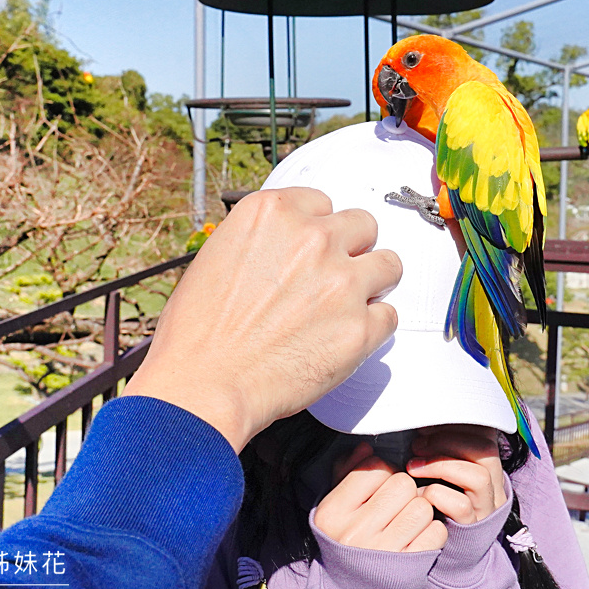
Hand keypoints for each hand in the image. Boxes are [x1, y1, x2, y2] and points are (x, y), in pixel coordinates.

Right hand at [124, 188, 401, 450]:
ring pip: (390, 264)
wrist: (203, 386)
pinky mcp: (361, 327)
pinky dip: (373, 328)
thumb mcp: (217, 257)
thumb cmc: (198, 333)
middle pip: (364, 225)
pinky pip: (390, 316)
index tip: (312, 251)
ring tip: (350, 305)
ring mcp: (342, 281)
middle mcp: (313, 238)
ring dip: (374, 283)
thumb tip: (289, 249)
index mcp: (273, 213)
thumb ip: (265, 242)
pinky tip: (346, 338)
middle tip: (334, 277)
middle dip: (352, 249)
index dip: (318, 229)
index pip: (322, 203)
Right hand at [314, 442, 447, 551]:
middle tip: (396, 506)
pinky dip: (432, 532)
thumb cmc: (347, 543)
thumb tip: (366, 448)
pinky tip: (417, 538)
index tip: (379, 489)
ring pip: (423, 506)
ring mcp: (382, 552)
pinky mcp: (407, 568)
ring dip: (420, 511)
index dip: (384, 473)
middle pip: (403, 484)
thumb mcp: (337, 508)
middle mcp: (355, 532)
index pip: (375, 468)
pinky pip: (436, 531)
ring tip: (406, 522)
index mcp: (333, 513)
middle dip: (404, 491)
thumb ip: (347, 473)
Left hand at [407, 425, 506, 524]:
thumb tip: (420, 426)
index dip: (456, 425)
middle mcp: (494, 486)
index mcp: (488, 466)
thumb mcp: (442, 472)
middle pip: (485, 451)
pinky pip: (461, 507)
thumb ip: (439, 450)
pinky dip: (437, 494)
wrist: (443, 550)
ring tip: (413, 466)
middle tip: (417, 446)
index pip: (485, 434)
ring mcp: (486, 508)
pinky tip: (420, 494)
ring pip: (478, 477)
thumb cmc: (436, 503)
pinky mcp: (472, 529)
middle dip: (447, 442)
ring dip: (441, 465)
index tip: (426, 427)